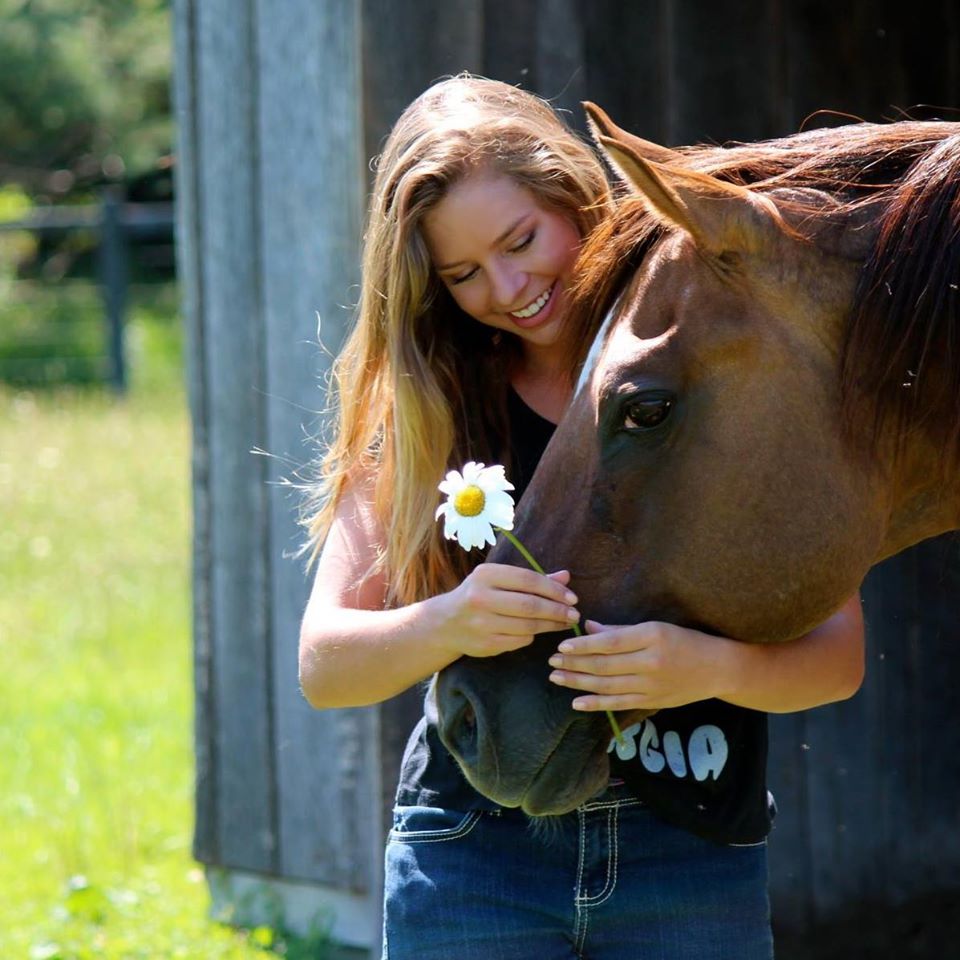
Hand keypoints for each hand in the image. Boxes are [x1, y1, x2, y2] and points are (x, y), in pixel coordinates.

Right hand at [435, 564, 579, 658]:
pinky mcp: (485, 644)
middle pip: (530, 605)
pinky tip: (540, 632)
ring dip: (551, 625)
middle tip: (575, 613)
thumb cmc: (479, 595)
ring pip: (527, 626)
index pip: (528, 580)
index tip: (572, 597)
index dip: (554, 589)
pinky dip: (534, 636)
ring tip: (565, 623)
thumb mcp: (499, 580)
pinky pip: (519, 640)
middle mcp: (480, 598)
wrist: (446, 623)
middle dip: (557, 610)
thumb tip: (566, 577)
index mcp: (485, 575)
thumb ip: (532, 579)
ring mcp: (481, 623)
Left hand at [547, 619, 727, 710]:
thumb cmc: (684, 641)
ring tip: (557, 678)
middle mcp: (650, 662)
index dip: (584, 645)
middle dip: (575, 664)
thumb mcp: (655, 627)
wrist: (716, 668)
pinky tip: (577, 702)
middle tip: (552, 661)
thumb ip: (621, 631)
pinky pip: (618, 704)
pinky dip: (596, 703)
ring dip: (579, 683)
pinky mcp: (651, 701)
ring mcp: (650, 685)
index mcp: (651, 637)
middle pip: (605, 665)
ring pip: (607, 686)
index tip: (562, 645)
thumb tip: (588, 627)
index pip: (610, 643)